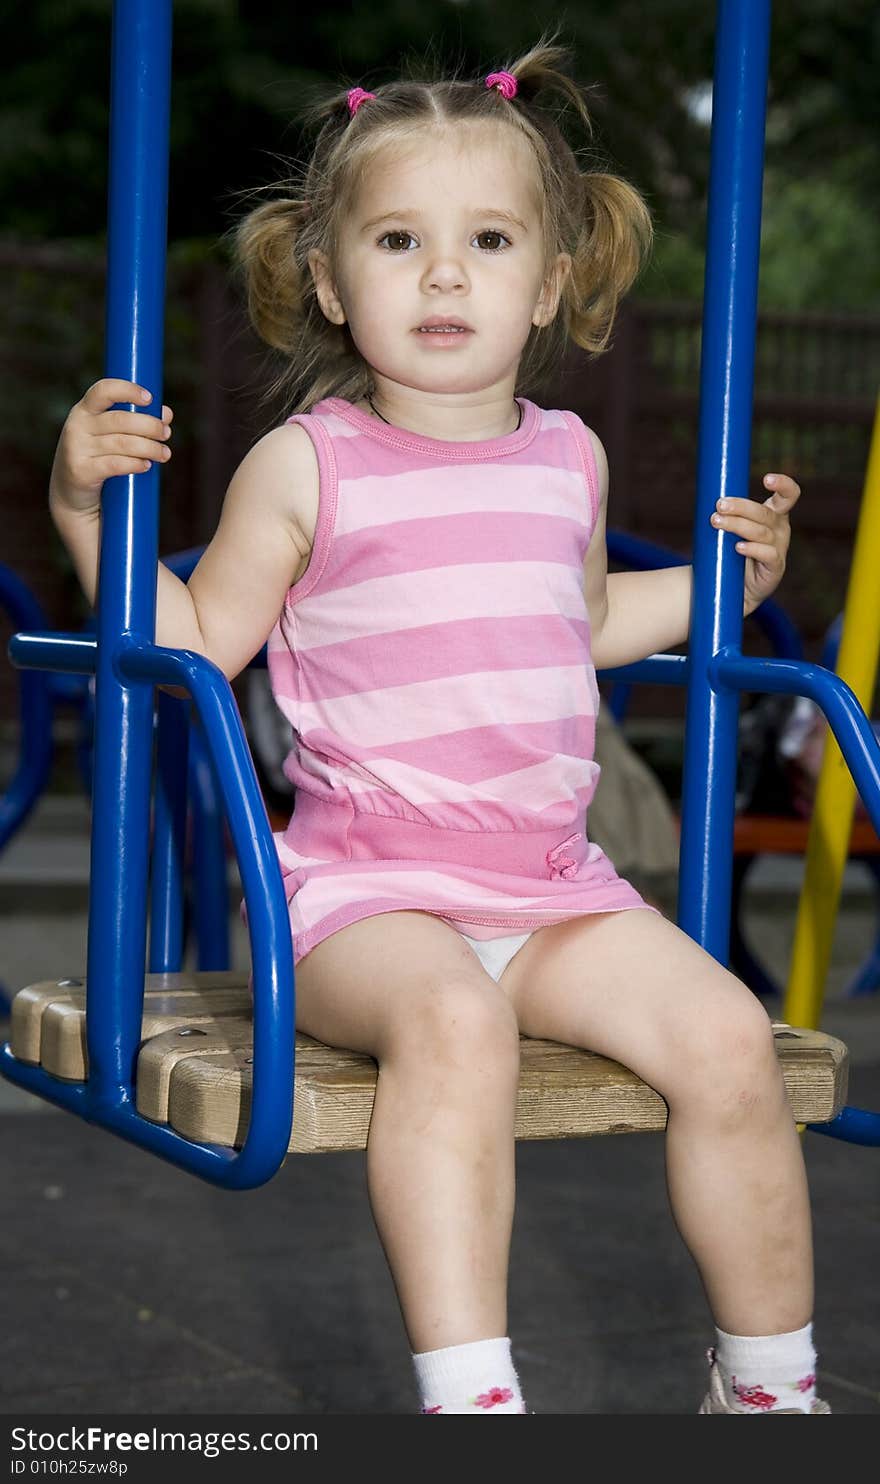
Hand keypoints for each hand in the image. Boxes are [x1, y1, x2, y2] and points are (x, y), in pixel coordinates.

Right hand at [49, 378, 173, 516]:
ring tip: (164, 454)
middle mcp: (77, 426)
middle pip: (121, 420)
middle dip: (150, 425)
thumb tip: (166, 413)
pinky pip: (114, 464)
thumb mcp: (111, 437)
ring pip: (122, 443)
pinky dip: (135, 464)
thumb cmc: (97, 459)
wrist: (72, 496)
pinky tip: (146, 465)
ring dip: (149, 447)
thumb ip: (136, 422)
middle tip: (166, 434)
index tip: (149, 398)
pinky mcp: (81, 471)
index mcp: (85, 410)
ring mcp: (76, 449)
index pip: (104, 390)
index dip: (128, 390)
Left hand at [710, 473, 800, 615]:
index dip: (783, 484)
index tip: (766, 479)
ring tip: (716, 522)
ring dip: (737, 525)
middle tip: (719, 505)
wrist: (735, 588)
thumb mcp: (731, 528)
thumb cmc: (731, 552)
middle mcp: (780, 529)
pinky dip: (752, 549)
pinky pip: (768, 555)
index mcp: (774, 514)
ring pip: (760, 532)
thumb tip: (705, 492)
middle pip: (765, 513)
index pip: (788, 495)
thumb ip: (727, 511)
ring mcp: (780, 548)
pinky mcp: (775, 568)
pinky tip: (738, 547)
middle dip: (741, 507)